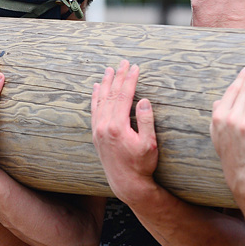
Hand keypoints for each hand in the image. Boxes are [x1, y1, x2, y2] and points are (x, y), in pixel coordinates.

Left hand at [90, 60, 157, 202]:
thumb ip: (146, 121)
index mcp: (117, 126)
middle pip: (111, 94)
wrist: (126, 183)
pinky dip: (94, 97)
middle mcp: (104, 126)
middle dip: (118, 77)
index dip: (129, 80)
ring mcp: (98, 130)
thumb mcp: (150, 144)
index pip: (123, 96)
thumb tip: (143, 100)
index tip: (135, 67)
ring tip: (109, 70)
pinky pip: (93, 110)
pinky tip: (95, 88)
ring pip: (100, 100)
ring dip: (105, 83)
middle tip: (123, 62)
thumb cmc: (142, 165)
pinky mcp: (95, 134)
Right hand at [212, 60, 244, 199]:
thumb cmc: (231, 155)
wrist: (242, 175)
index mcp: (218, 117)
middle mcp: (229, 117)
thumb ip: (217, 116)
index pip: (231, 92)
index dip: (241, 78)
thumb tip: (218, 101)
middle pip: (243, 90)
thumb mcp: (216, 135)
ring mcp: (243, 123)